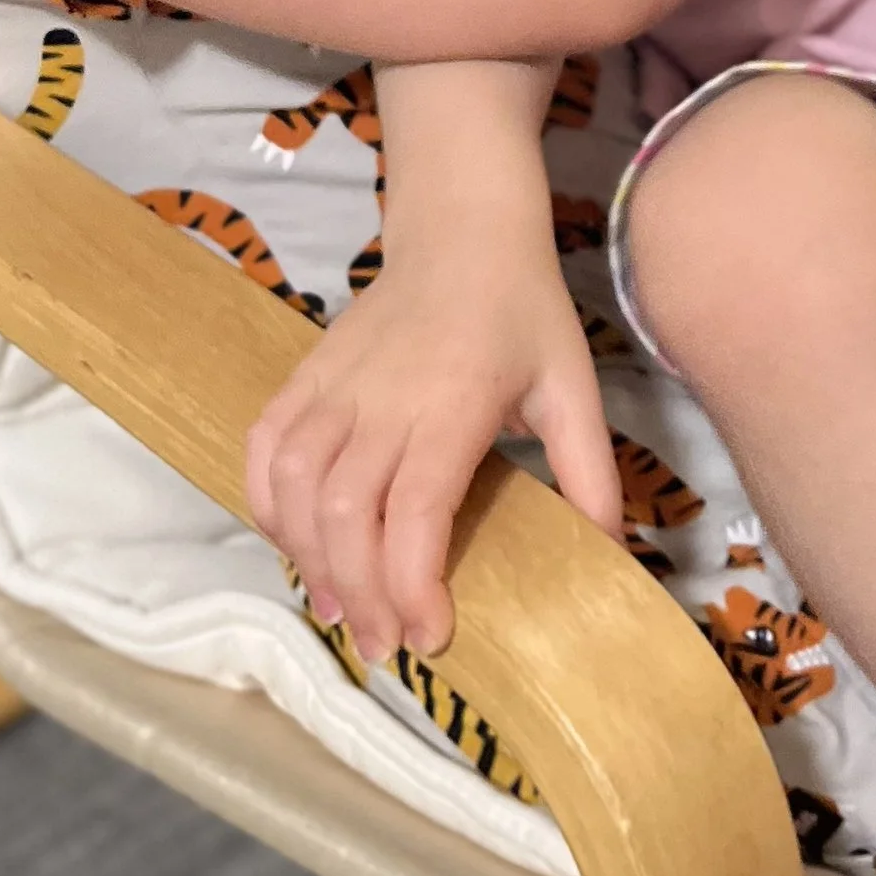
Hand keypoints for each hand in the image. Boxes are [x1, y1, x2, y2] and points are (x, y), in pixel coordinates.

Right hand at [243, 181, 619, 664]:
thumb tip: (610, 555)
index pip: (415, 511)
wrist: (463, 229)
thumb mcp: (574, 387)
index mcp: (454, 404)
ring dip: (309, 558)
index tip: (429, 636)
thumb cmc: (524, 312)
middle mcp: (383, 398)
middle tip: (384, 645)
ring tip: (340, 607)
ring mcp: (334, 384)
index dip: (412, 583)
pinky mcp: (305, 374)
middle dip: (360, 592)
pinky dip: (267, 503)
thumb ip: (589, 472)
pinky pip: (265, 446)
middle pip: (346, 513)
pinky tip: (293, 544)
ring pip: (296, 485)